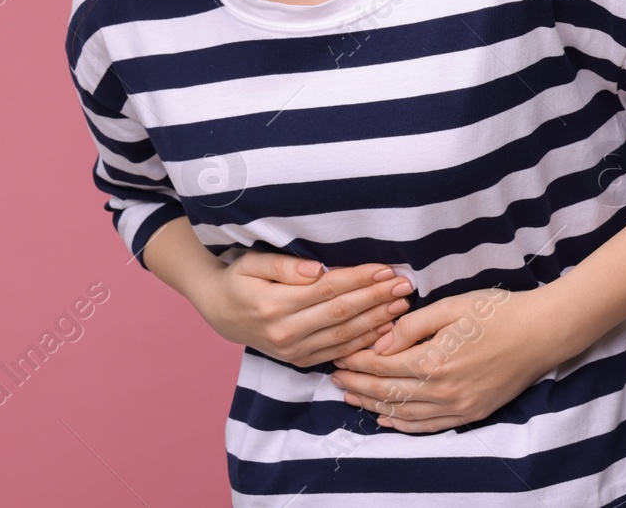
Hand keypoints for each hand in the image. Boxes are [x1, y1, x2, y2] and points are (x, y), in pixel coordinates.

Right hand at [193, 250, 415, 368]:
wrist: (221, 314)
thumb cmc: (240, 280)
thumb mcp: (251, 264)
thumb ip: (283, 266)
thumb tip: (316, 269)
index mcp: (274, 305)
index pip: (328, 289)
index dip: (360, 279)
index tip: (386, 269)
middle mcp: (285, 332)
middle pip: (341, 313)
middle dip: (376, 298)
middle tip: (404, 285)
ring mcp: (293, 351)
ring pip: (344, 336)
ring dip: (377, 320)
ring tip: (401, 304)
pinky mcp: (300, 361)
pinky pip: (337, 353)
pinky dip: (363, 342)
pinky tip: (384, 329)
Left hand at [328, 285, 559, 433]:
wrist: (542, 333)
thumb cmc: (498, 312)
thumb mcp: (451, 306)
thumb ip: (412, 325)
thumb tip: (381, 342)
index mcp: (434, 360)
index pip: (382, 365)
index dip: (357, 360)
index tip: (340, 353)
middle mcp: (442, 390)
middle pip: (387, 391)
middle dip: (357, 384)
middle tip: (335, 376)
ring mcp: (458, 407)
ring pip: (404, 414)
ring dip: (373, 406)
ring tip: (350, 397)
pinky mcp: (471, 413)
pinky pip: (428, 427)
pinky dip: (403, 425)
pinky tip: (385, 419)